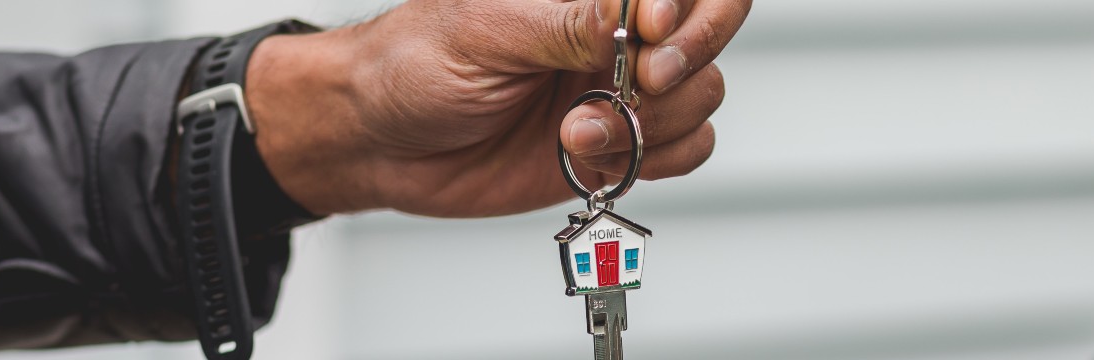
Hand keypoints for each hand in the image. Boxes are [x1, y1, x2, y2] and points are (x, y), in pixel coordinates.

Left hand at [241, 0, 751, 216]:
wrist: (381, 142)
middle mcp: (617, 30)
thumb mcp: (487, 30)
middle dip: (686, 60)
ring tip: (576, 132)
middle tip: (638, 86)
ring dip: (650, 124)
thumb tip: (643, 11)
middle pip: (712, 26)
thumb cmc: (414, 64)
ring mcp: (623, 87)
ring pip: (702, 94)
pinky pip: (687, 148)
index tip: (649, 32)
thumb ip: (572, 22)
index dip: (685, 8)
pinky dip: (655, 159)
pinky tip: (592, 157)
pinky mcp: (620, 144)